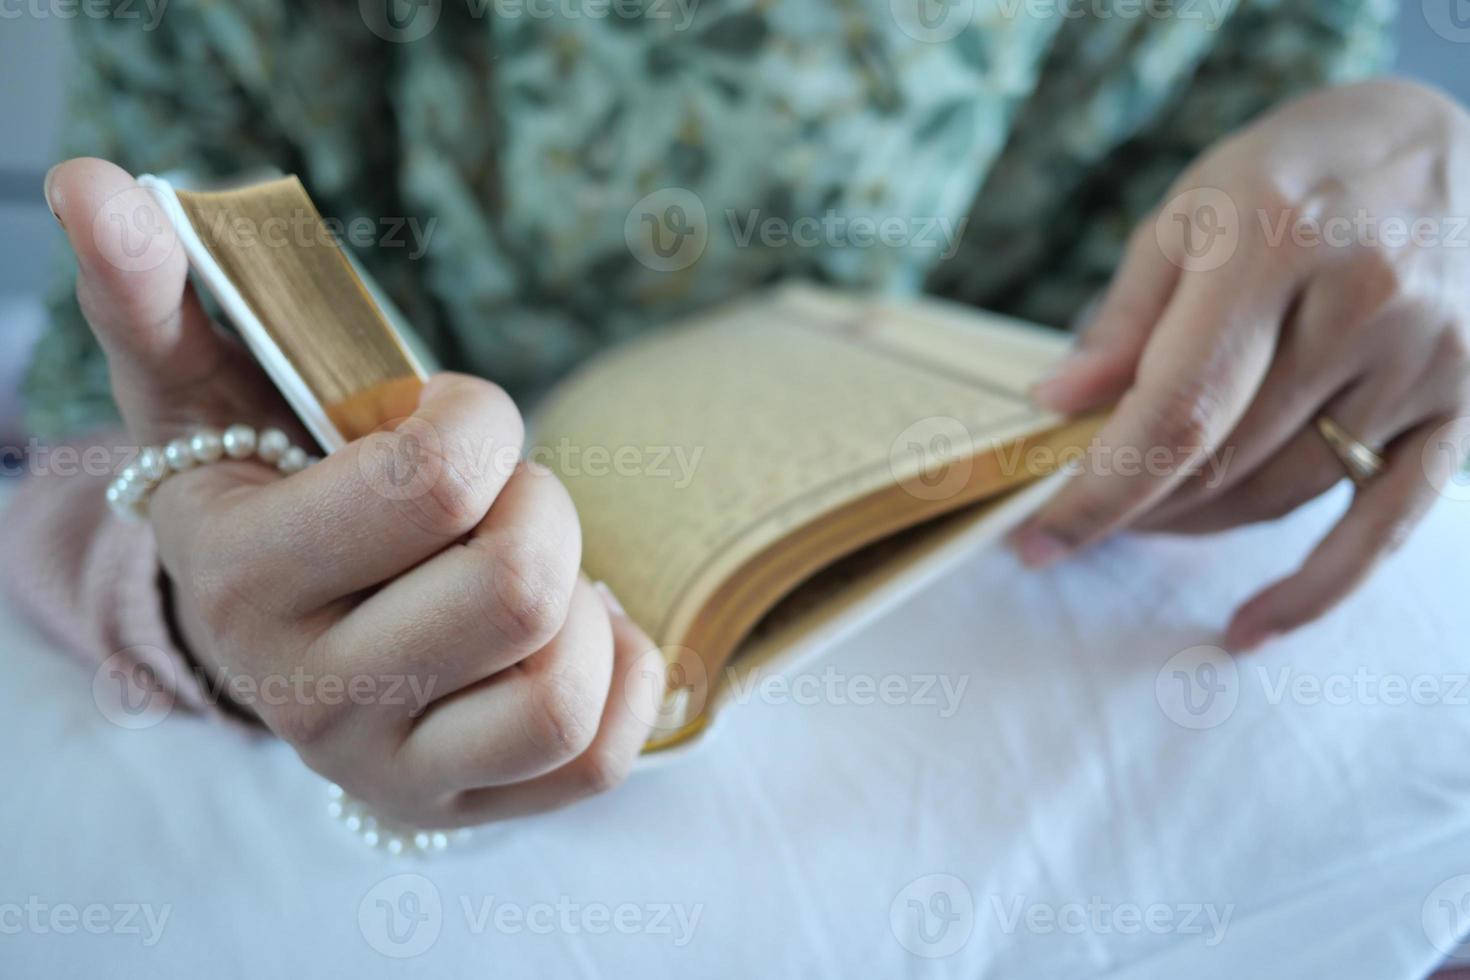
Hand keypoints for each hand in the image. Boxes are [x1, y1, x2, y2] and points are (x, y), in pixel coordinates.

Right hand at [47, 158, 663, 825]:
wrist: (281, 620)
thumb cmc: (268, 481)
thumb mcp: (201, 386)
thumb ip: (155, 293)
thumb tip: (92, 184)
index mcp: (236, 577)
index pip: (434, 481)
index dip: (477, 421)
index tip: (449, 419)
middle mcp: (304, 698)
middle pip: (517, 584)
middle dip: (536, 507)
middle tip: (494, 501)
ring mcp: (385, 770)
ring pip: (560, 690)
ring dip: (576, 600)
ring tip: (523, 568)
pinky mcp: (460, 808)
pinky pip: (598, 757)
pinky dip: (619, 673)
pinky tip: (573, 630)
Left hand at [1014, 78, 1469, 649]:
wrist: (1461, 140)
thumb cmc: (1299, 169)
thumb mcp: (1193, 208)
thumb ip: (1126, 315)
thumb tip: (1056, 406)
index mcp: (1276, 242)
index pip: (1175, 409)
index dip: (1097, 491)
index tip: (1034, 537)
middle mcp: (1364, 304)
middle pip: (1221, 461)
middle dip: (1131, 505)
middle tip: (1078, 513)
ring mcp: (1426, 362)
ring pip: (1280, 495)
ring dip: (1192, 525)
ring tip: (1141, 518)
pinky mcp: (1466, 406)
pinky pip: (1384, 525)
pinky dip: (1315, 588)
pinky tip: (1252, 626)